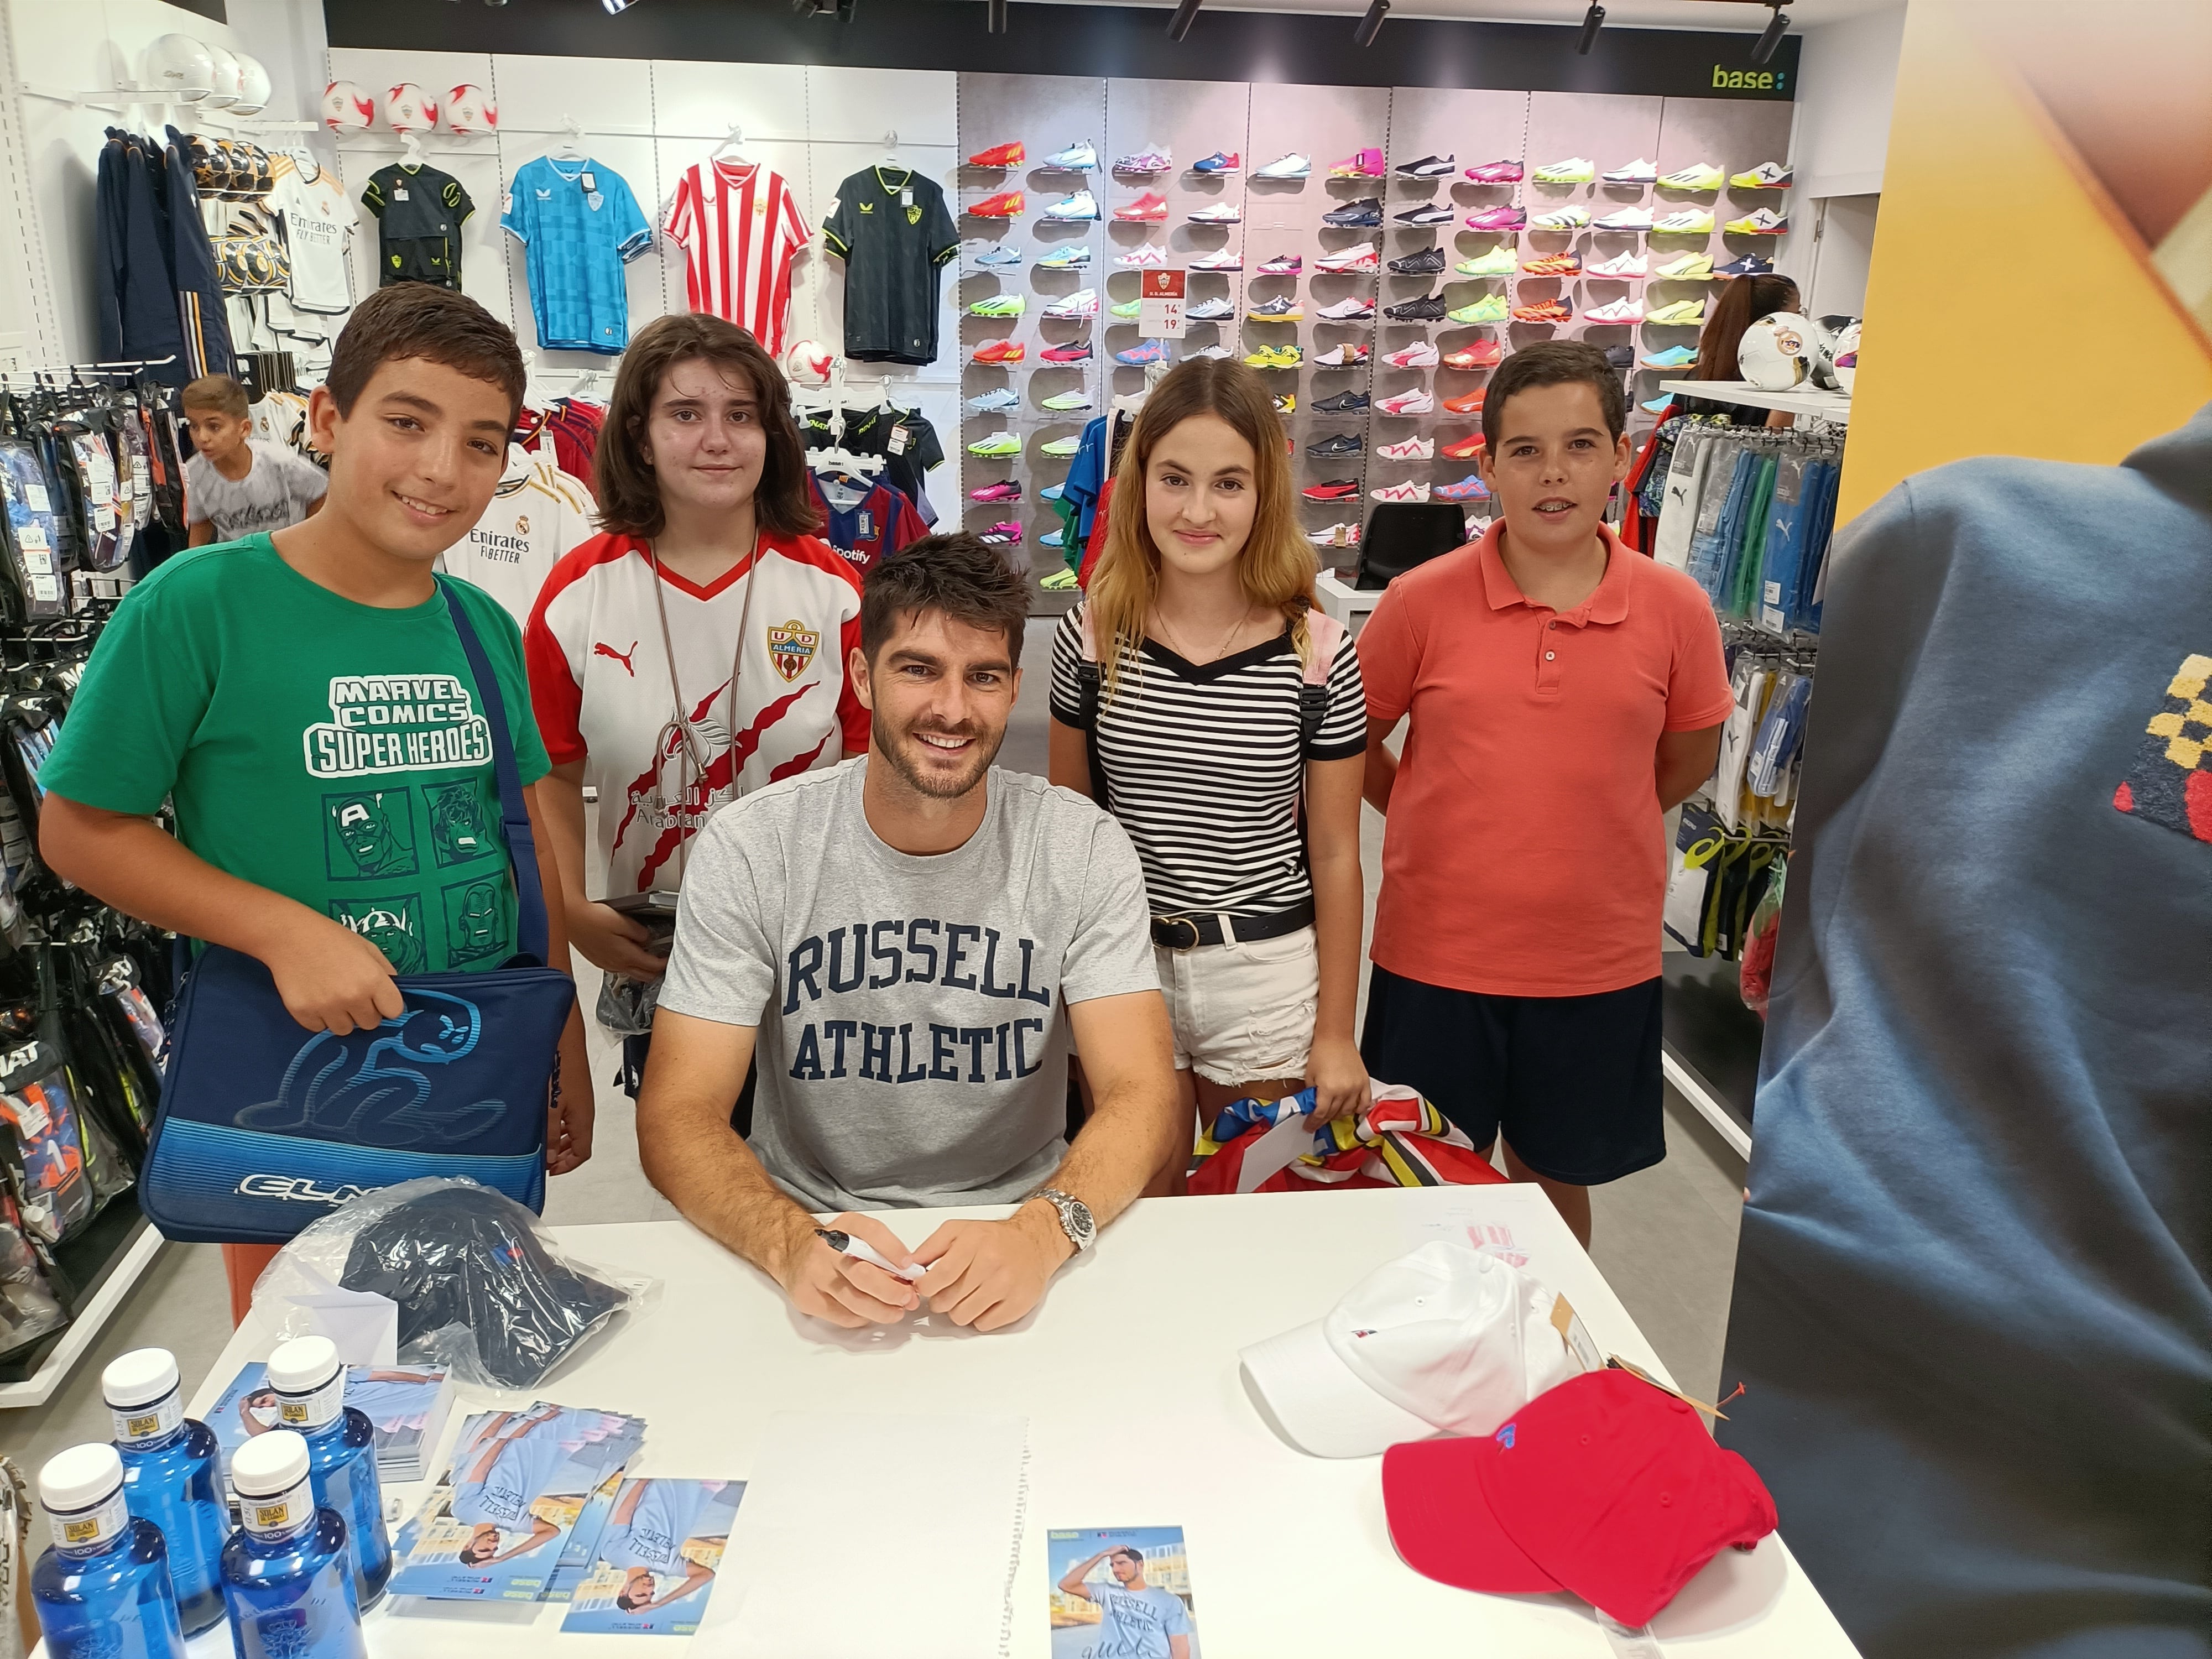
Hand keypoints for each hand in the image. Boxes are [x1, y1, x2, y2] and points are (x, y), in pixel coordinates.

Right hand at [260, 913, 404, 1034]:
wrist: (289, 935)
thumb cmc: (332, 939)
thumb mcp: (368, 948)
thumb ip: (385, 973)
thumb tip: (395, 996)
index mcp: (372, 980)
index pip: (394, 1011)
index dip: (387, 1005)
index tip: (378, 999)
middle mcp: (352, 997)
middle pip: (370, 1024)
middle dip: (364, 1012)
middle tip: (351, 994)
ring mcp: (327, 1008)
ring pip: (345, 1029)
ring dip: (342, 1018)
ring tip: (331, 996)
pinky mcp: (304, 1014)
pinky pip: (319, 1028)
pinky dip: (319, 1018)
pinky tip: (315, 998)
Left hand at [546, 1010, 593, 1174]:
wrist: (562, 1035)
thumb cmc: (558, 1067)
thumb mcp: (550, 1107)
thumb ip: (550, 1134)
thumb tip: (550, 1158)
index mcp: (583, 1120)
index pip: (582, 1153)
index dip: (566, 1166)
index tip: (548, 1171)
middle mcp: (584, 1111)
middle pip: (579, 1143)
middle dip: (562, 1155)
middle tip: (542, 1160)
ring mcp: (578, 1099)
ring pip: (572, 1129)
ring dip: (558, 1139)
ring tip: (539, 1142)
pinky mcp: (571, 1088)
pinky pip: (567, 1114)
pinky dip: (556, 1124)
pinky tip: (540, 1118)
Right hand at [568, 900, 667, 980]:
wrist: (571, 918)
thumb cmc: (593, 919)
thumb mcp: (623, 921)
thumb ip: (639, 932)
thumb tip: (647, 939)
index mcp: (625, 956)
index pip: (651, 966)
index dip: (663, 963)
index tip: (669, 958)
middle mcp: (615, 964)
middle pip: (643, 975)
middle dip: (655, 970)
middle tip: (661, 960)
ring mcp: (605, 964)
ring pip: (630, 973)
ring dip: (641, 967)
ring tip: (647, 955)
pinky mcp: (598, 960)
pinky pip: (618, 968)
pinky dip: (628, 964)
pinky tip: (627, 953)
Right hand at [773, 1211, 919, 1328]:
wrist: (794, 1253)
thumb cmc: (835, 1247)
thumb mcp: (858, 1236)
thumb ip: (881, 1252)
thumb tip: (908, 1278)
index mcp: (845, 1226)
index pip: (872, 1232)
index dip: (893, 1250)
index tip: (909, 1267)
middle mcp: (827, 1249)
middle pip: (863, 1274)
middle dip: (890, 1291)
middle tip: (908, 1299)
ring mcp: (814, 1274)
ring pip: (854, 1301)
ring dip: (881, 1310)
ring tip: (896, 1312)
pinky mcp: (807, 1298)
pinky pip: (842, 1315)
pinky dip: (862, 1317)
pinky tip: (871, 1314)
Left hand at [911, 1202, 1073, 1332]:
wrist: (1034, 1241)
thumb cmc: (994, 1238)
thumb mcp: (959, 1230)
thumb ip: (931, 1247)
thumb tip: (908, 1266)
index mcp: (973, 1243)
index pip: (939, 1277)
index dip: (926, 1288)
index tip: (925, 1288)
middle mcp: (991, 1264)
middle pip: (948, 1301)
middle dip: (940, 1301)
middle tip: (947, 1292)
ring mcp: (1006, 1285)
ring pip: (963, 1316)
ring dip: (958, 1311)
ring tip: (966, 1297)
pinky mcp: (1018, 1303)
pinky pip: (984, 1325)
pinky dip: (979, 1317)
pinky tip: (984, 1302)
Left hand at [1303, 1035, 1370, 1125]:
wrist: (1336, 1037)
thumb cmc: (1322, 1052)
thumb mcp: (1309, 1075)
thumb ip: (1311, 1093)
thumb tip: (1311, 1106)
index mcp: (1328, 1089)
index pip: (1320, 1114)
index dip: (1313, 1122)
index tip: (1309, 1126)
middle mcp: (1344, 1091)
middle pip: (1333, 1114)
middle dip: (1324, 1120)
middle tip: (1318, 1121)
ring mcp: (1356, 1087)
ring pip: (1348, 1111)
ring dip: (1339, 1115)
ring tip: (1332, 1113)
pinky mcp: (1364, 1082)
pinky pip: (1365, 1102)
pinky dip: (1359, 1109)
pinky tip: (1353, 1111)